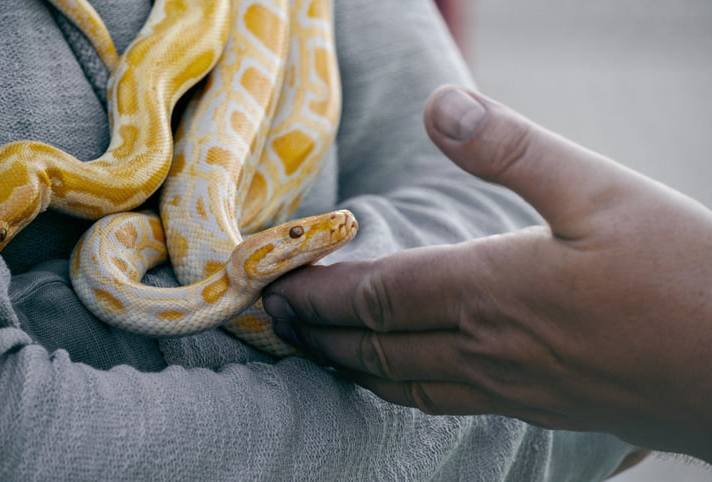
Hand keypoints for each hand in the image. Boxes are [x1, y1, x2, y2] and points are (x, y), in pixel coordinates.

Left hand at [263, 86, 711, 460]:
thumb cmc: (681, 276)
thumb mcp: (598, 190)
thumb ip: (512, 150)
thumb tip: (442, 107)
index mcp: (491, 290)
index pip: (378, 296)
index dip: (322, 292)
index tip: (279, 285)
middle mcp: (487, 347)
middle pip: (377, 346)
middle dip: (320, 333)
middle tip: (276, 323)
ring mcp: (511, 387)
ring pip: (404, 383)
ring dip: (352, 367)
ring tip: (320, 355)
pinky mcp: (538, 408)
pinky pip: (446, 403)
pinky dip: (403, 390)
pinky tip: (402, 384)